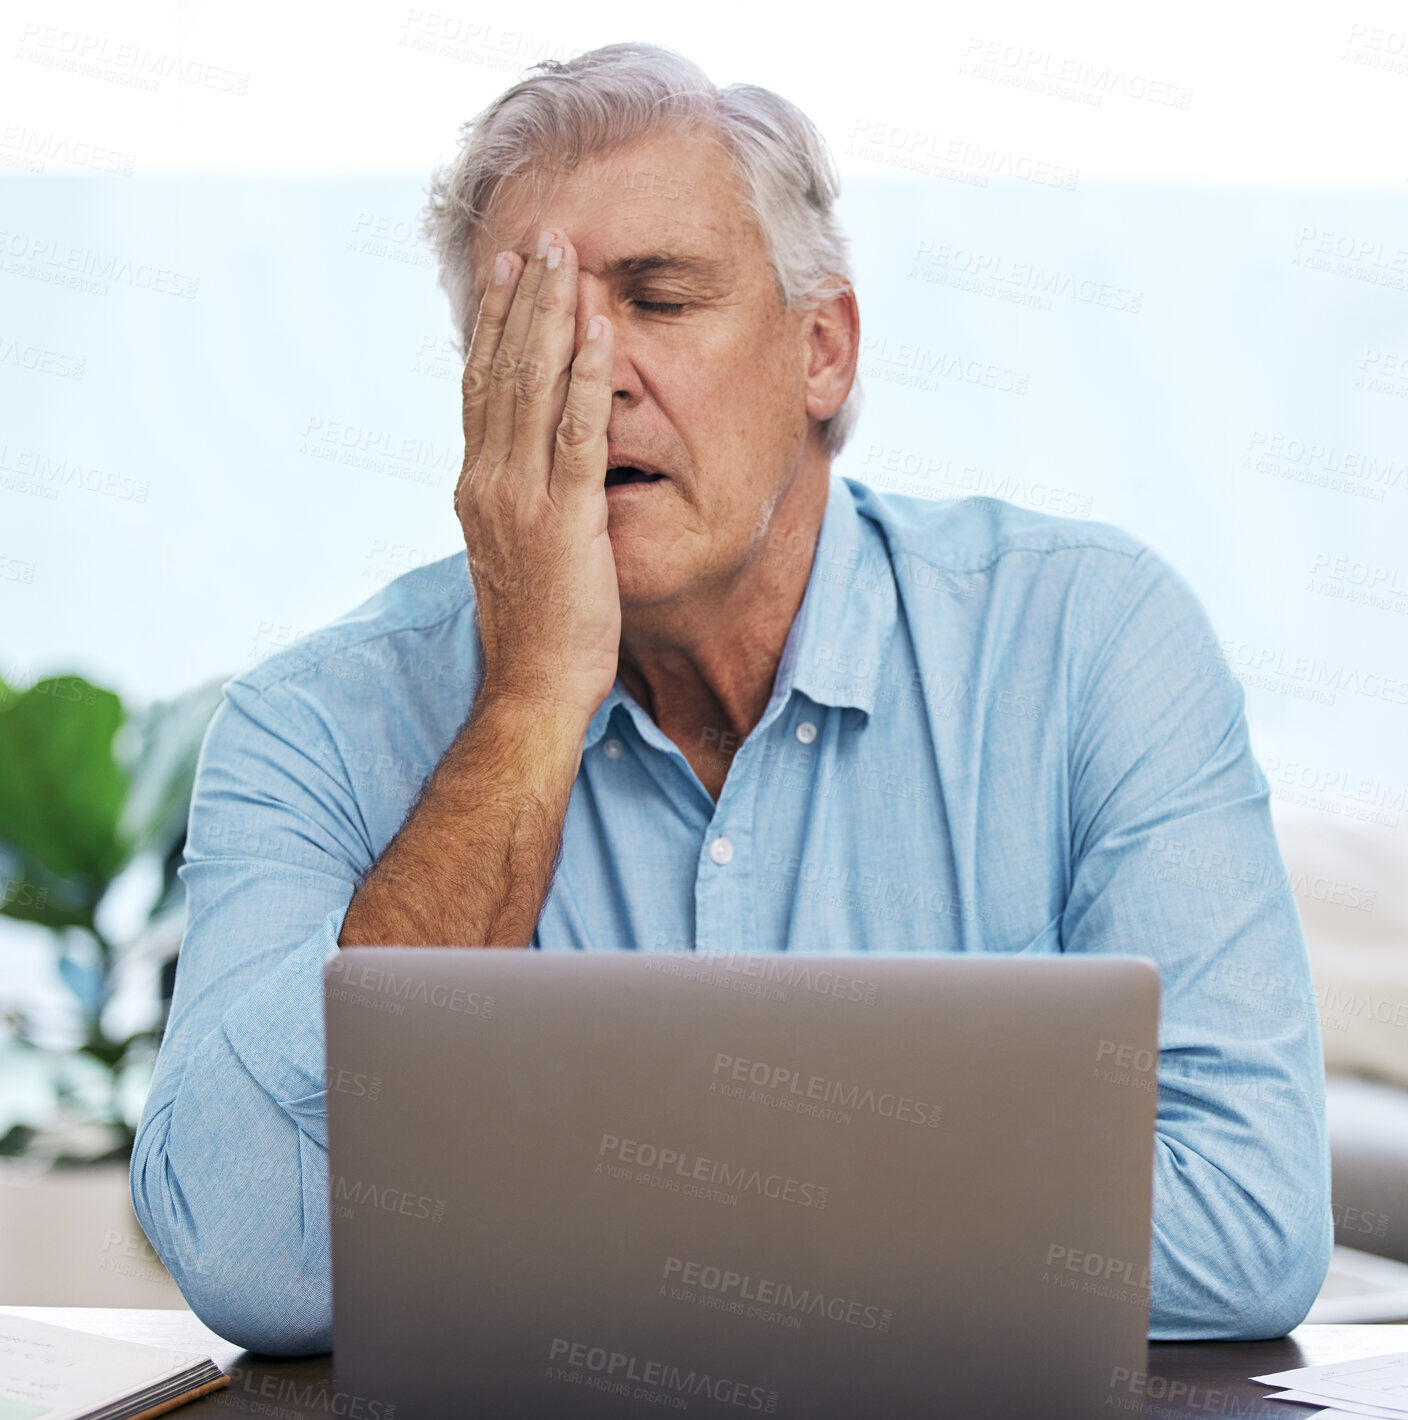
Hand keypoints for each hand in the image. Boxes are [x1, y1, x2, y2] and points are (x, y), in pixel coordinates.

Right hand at [455, 229, 619, 725]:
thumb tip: (534, 468)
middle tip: (539, 235)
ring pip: (530, 387)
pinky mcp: (562, 520)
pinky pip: (576, 434)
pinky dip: (585, 376)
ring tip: (565, 255)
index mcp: (477, 487)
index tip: (505, 270)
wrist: (534, 689)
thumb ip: (521, 501)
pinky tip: (599, 329)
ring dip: (549, 315)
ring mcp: (520, 500)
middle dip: (520, 299)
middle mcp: (487, 482)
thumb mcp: (518, 552)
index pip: (480, 387)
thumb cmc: (537, 629)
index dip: (492, 324)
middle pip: (499, 370)